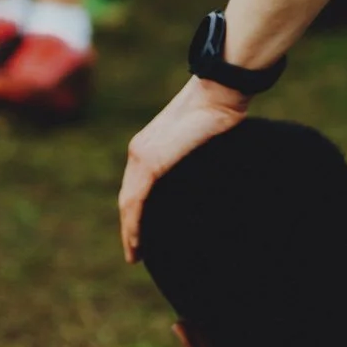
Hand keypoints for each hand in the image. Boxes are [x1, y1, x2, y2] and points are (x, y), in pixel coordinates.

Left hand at [120, 75, 249, 262]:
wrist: (219, 92)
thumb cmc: (219, 112)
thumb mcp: (202, 142)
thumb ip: (194, 160)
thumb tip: (208, 175)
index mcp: (148, 145)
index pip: (135, 185)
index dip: (136, 211)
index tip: (141, 233)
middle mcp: (139, 150)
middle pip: (127, 197)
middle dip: (129, 226)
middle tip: (135, 252)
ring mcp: (142, 155)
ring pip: (128, 202)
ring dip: (129, 231)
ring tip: (135, 254)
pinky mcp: (151, 162)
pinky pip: (136, 200)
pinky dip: (134, 223)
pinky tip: (137, 241)